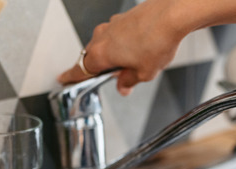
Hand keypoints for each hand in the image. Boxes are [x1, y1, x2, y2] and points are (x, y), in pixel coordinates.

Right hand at [57, 0, 190, 94]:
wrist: (171, 15)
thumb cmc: (157, 40)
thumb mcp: (143, 73)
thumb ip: (129, 81)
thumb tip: (123, 86)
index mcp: (101, 54)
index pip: (80, 70)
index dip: (71, 77)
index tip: (64, 79)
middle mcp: (102, 36)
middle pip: (92, 56)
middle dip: (99, 68)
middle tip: (109, 78)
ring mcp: (112, 25)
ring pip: (105, 44)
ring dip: (113, 56)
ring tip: (133, 65)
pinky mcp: (123, 18)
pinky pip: (117, 35)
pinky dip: (122, 44)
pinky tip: (139, 49)